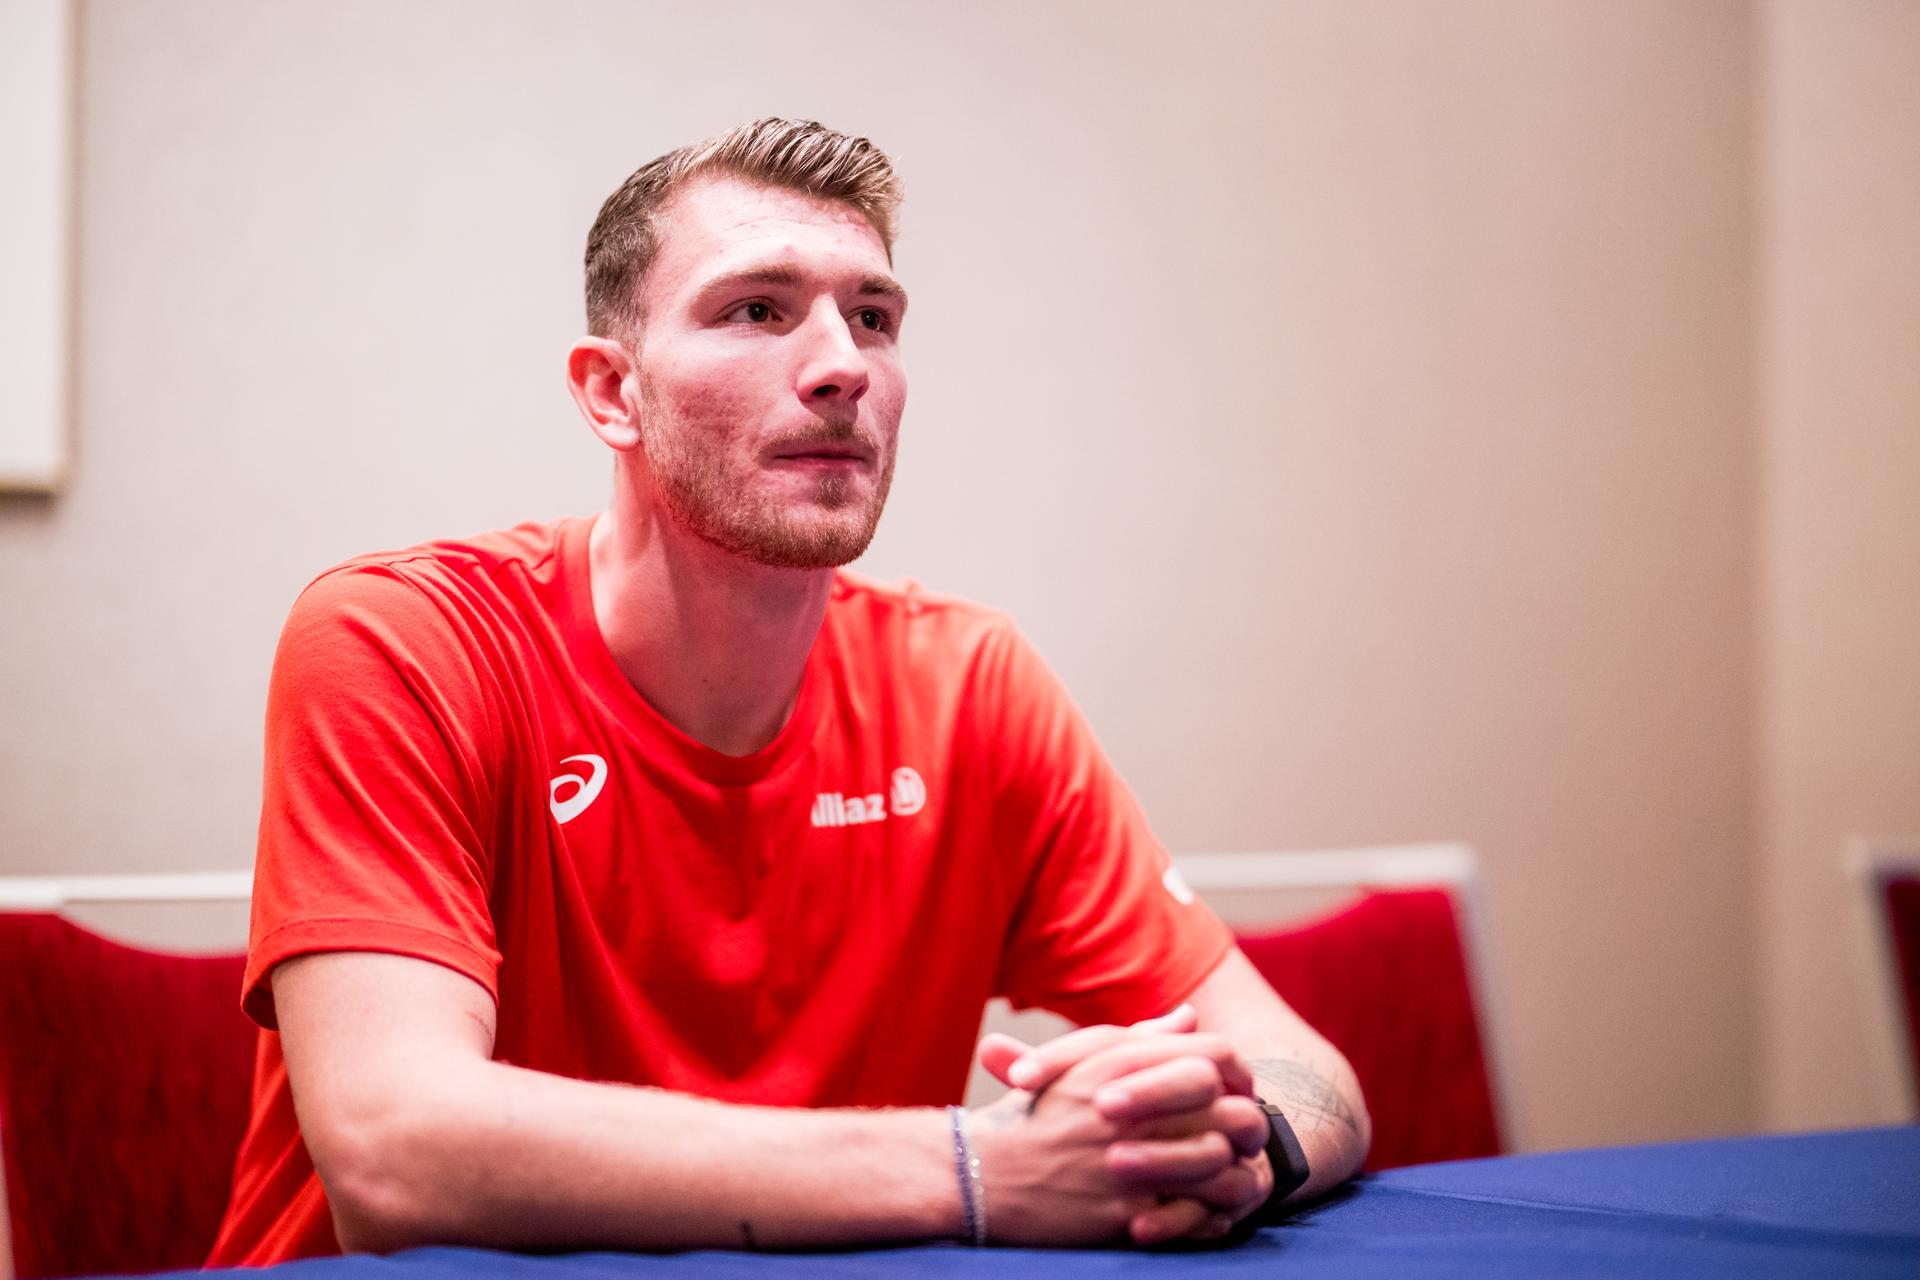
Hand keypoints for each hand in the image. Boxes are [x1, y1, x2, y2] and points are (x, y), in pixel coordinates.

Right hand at [971, 1008, 1271, 1244]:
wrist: (978, 1176)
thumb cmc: (1032, 1116)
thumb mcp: (1080, 1063)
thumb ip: (1141, 1040)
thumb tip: (1191, 1017)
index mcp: (1120, 1065)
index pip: (1215, 1057)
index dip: (1237, 1075)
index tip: (1234, 1091)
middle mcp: (1128, 1110)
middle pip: (1229, 1109)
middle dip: (1245, 1125)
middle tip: (1243, 1137)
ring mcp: (1128, 1164)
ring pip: (1220, 1162)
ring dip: (1232, 1169)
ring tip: (1229, 1174)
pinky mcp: (1124, 1214)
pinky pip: (1194, 1214)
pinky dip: (1209, 1214)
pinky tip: (1207, 1211)